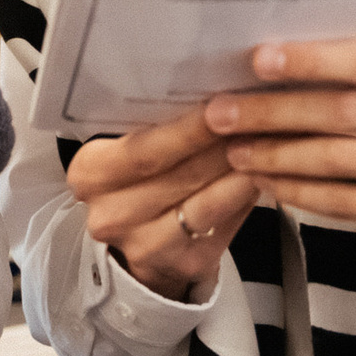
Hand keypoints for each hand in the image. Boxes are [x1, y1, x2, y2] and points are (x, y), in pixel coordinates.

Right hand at [66, 106, 263, 302]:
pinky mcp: (184, 263)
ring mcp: (145, 245)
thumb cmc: (139, 177)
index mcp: (90, 174)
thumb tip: (211, 93)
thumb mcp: (128, 145)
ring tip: (265, 143)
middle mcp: (110, 215)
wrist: (140, 236)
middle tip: (254, 119)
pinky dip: (244, 197)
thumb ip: (156, 123)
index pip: (142, 150)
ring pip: (204, 204)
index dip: (185, 131)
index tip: (220, 106)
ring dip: (238, 171)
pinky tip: (261, 175)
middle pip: (175, 176)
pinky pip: (223, 226)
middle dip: (220, 145)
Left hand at [206, 39, 355, 260]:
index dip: (311, 61)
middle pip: (345, 112)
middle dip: (274, 112)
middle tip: (223, 112)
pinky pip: (344, 201)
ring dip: (276, 154)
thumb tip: (275, 50)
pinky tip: (267, 181)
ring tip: (236, 149)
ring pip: (338, 159)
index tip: (257, 62)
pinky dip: (298, 190)